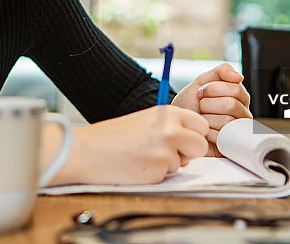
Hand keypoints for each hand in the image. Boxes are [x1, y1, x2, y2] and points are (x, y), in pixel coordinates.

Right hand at [45, 105, 208, 185]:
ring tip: (145, 156)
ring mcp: (166, 150)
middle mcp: (170, 129)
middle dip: (190, 152)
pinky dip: (157, 174)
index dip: (193, 135)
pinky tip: (139, 165)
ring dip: (171, 164)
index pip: (200, 124)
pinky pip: (168, 175)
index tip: (182, 140)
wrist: (88, 151)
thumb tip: (190, 144)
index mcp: (167, 113)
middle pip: (201, 144)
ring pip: (185, 163)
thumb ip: (171, 128)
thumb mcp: (146, 121)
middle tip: (169, 153)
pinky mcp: (159, 170)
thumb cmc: (114, 137)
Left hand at [172, 63, 251, 155]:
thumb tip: (239, 76)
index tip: (201, 92)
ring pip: (227, 120)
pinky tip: (204, 131)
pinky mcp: (230, 145)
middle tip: (200, 107)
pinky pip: (222, 137)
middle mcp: (242, 113)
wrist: (177, 124)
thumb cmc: (190, 104)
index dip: (213, 89)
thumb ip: (221, 72)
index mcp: (239, 96)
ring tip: (202, 119)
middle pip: (231, 104)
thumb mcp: (203, 81)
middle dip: (207, 103)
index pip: (235, 88)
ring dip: (206, 118)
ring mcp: (238, 130)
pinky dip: (207, 132)